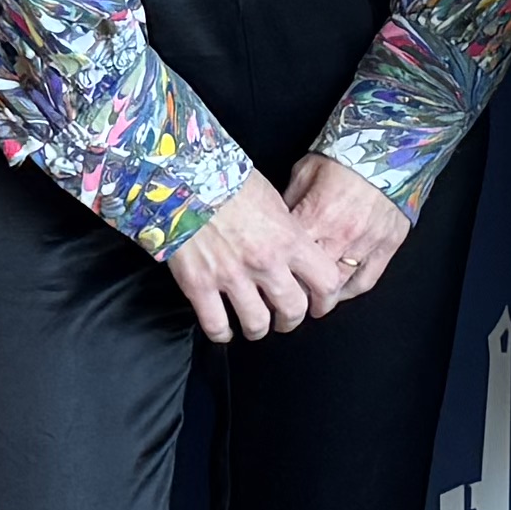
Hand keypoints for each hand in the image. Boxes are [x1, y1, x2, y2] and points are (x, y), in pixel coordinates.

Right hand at [163, 173, 339, 342]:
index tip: (319, 304)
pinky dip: (222, 333)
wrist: (184, 176)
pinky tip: (224, 329)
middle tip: (285, 319)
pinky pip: (215, 324)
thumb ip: (286, 230)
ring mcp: (231, 276)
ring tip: (255, 327)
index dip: (325, 299)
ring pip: (257, 323)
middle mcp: (265, 262)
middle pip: (293, 309)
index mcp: (288, 239)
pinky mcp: (199, 284)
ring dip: (258, 329)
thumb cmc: (228, 179)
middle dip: (291, 320)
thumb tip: (294, 249)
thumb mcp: (272, 199)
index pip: (325, 281)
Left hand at [280, 154, 415, 312]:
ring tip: (310, 302)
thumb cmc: (343, 157)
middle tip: (285, 299)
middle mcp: (340, 236)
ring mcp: (366, 243)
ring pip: (339, 287)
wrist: (388, 146)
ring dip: (323, 300)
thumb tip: (274, 228)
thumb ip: (288, 204)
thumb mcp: (304, 173)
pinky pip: (366, 281)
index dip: (275, 275)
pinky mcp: (387, 246)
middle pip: (311, 282)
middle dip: (296, 295)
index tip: (265, 283)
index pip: (287, 260)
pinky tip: (339, 293)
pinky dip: (350, 292)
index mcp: (315, 216)